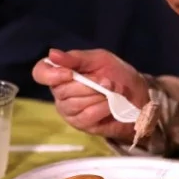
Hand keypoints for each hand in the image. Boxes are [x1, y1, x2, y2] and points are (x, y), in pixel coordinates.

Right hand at [32, 48, 148, 140]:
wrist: (138, 95)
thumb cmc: (117, 74)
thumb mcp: (99, 59)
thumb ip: (76, 58)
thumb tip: (52, 54)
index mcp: (60, 72)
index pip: (40, 72)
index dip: (51, 74)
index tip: (69, 73)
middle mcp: (59, 92)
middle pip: (61, 90)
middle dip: (88, 85)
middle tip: (107, 81)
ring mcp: (69, 110)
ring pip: (74, 104)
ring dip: (98, 96)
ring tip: (111, 92)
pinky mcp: (80, 124)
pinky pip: (86, 115)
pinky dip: (102, 108)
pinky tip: (110, 104)